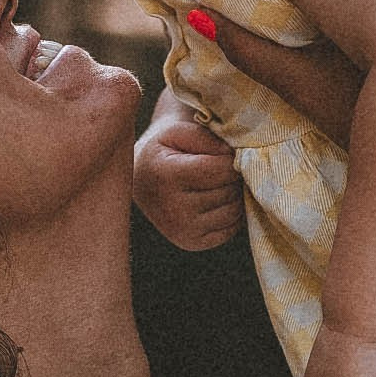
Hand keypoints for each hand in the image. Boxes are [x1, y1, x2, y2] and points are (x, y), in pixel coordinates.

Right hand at [133, 102, 243, 249]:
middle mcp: (173, 208)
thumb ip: (206, 138)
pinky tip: (217, 201)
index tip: (223, 154)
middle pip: (229, 190)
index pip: (221, 169)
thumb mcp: (178, 133)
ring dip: (234, 195)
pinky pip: (231, 228)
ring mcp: (182, 230)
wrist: (142, 180)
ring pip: (233, 210)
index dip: (230, 158)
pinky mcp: (192, 243)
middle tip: (220, 169)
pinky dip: (231, 214)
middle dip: (232, 177)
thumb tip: (233, 156)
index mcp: (166, 176)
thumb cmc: (164, 152)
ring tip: (218, 184)